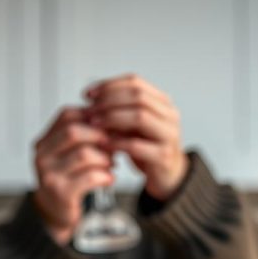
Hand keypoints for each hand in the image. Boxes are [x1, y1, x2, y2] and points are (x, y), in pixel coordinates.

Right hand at [33, 107, 113, 245]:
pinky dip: (105, 175)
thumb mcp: (69, 154)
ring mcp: (50, 175)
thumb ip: (82, 136)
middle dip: (99, 136)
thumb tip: (110, 117)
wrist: (56, 213)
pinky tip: (110, 179)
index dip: (91, 117)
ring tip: (113, 163)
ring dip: (105, 157)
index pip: (67, 115)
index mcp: (44, 142)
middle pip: (74, 132)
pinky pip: (90, 177)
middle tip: (115, 144)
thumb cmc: (68, 180)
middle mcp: (42, 156)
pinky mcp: (62, 193)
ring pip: (84, 154)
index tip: (108, 125)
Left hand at [84, 74, 188, 201]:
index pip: (136, 82)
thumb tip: (91, 100)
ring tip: (94, 125)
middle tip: (89, 110)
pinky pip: (137, 145)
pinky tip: (104, 144)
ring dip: (112, 118)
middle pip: (138, 96)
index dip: (110, 85)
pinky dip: (117, 143)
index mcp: (162, 102)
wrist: (166, 176)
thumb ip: (119, 111)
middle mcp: (169, 115)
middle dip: (109, 101)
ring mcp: (169, 135)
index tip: (88, 94)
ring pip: (139, 117)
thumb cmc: (148, 149)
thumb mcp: (133, 125)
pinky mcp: (163, 156)